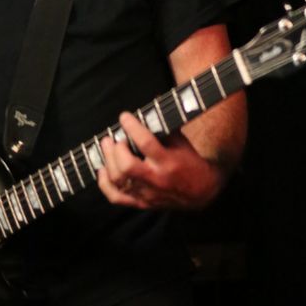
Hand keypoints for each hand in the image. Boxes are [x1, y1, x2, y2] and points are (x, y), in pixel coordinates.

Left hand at [98, 111, 220, 209]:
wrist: (202, 192)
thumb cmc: (191, 163)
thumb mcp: (181, 142)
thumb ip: (164, 126)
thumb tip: (151, 103)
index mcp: (168, 162)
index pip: (146, 143)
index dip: (132, 127)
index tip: (124, 116)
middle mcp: (156, 179)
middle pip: (127, 166)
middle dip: (116, 148)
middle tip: (114, 138)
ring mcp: (147, 193)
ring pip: (119, 180)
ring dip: (108, 161)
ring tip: (107, 147)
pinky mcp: (142, 203)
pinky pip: (116, 197)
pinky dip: (104, 184)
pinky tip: (103, 170)